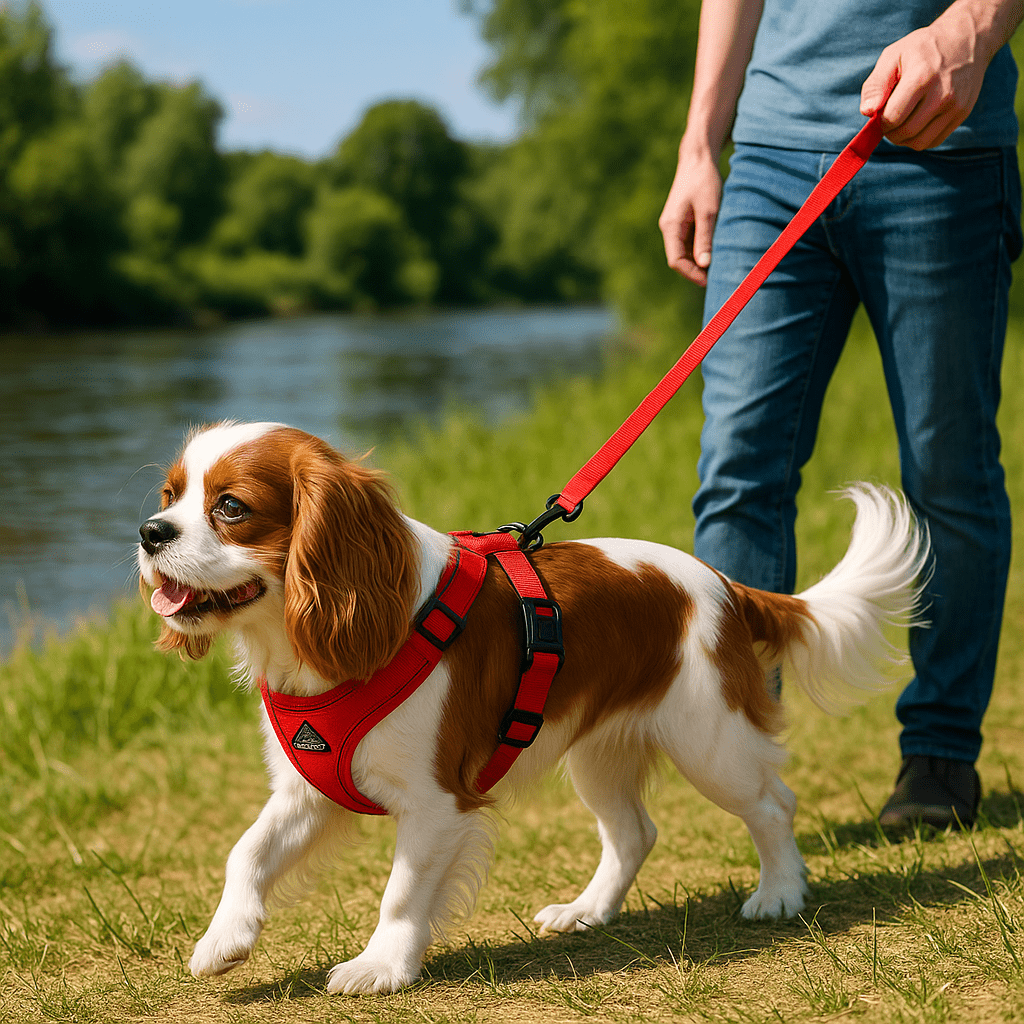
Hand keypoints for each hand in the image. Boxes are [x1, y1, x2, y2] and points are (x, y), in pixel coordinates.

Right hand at [659, 147, 722, 286]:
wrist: (699, 158)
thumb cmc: (704, 181)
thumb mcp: (709, 211)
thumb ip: (705, 238)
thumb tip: (704, 265)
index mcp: (671, 226)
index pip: (676, 261)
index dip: (691, 274)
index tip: (709, 281)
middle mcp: (669, 228)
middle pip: (680, 259)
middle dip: (696, 271)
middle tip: (717, 278)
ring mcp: (676, 225)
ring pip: (686, 252)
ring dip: (700, 261)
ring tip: (720, 266)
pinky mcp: (684, 221)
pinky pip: (691, 242)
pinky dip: (702, 250)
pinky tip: (716, 252)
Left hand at [860, 3, 1006, 148]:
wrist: (966, 39)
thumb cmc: (922, 48)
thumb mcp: (893, 55)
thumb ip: (875, 84)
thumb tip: (867, 112)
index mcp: (921, 78)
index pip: (892, 118)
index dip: (880, 120)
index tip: (880, 111)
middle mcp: (942, 94)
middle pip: (905, 133)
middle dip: (890, 131)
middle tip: (890, 117)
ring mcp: (955, 106)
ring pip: (919, 143)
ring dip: (904, 139)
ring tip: (902, 121)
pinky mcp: (963, 113)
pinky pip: (934, 141)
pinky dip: (920, 138)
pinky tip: (918, 122)